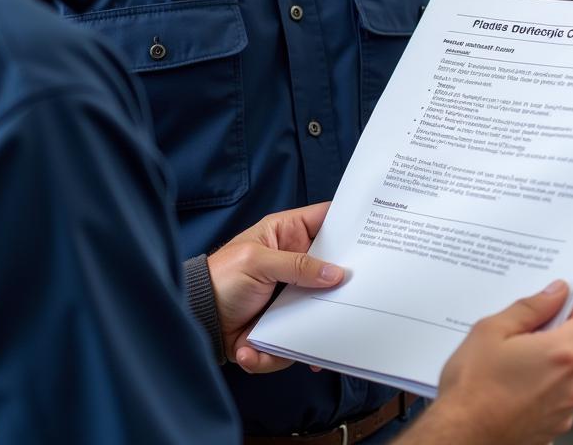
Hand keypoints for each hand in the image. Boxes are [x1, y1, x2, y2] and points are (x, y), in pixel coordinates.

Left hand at [207, 202, 343, 372]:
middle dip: (343, 286)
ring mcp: (293, 296)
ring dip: (312, 327)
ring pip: (322, 309)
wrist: (196, 320)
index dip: (351, 223)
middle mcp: (295, 263)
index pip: (327, 221)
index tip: (376, 233)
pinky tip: (251, 351)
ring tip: (293, 339)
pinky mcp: (286, 325)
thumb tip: (336, 273)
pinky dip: (279, 352)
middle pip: (334, 269)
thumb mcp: (257, 263)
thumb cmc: (220, 279)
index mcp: (288, 235)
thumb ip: (297, 265)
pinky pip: (299, 340)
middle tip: (355, 297)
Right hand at [408, 281, 572, 444]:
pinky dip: (537, 393)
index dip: (569, 315)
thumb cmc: (473, 387)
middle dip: (549, 343)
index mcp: (561, 355)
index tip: (548, 314)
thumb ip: (530, 307)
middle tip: (515, 344)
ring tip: (507, 371)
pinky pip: (553, 401)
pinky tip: (509, 391)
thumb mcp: (492, 329)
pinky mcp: (553, 430)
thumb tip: (554, 293)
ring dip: (543, 370)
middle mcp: (571, 386)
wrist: (462, 435)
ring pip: (562, 378)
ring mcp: (564, 412)